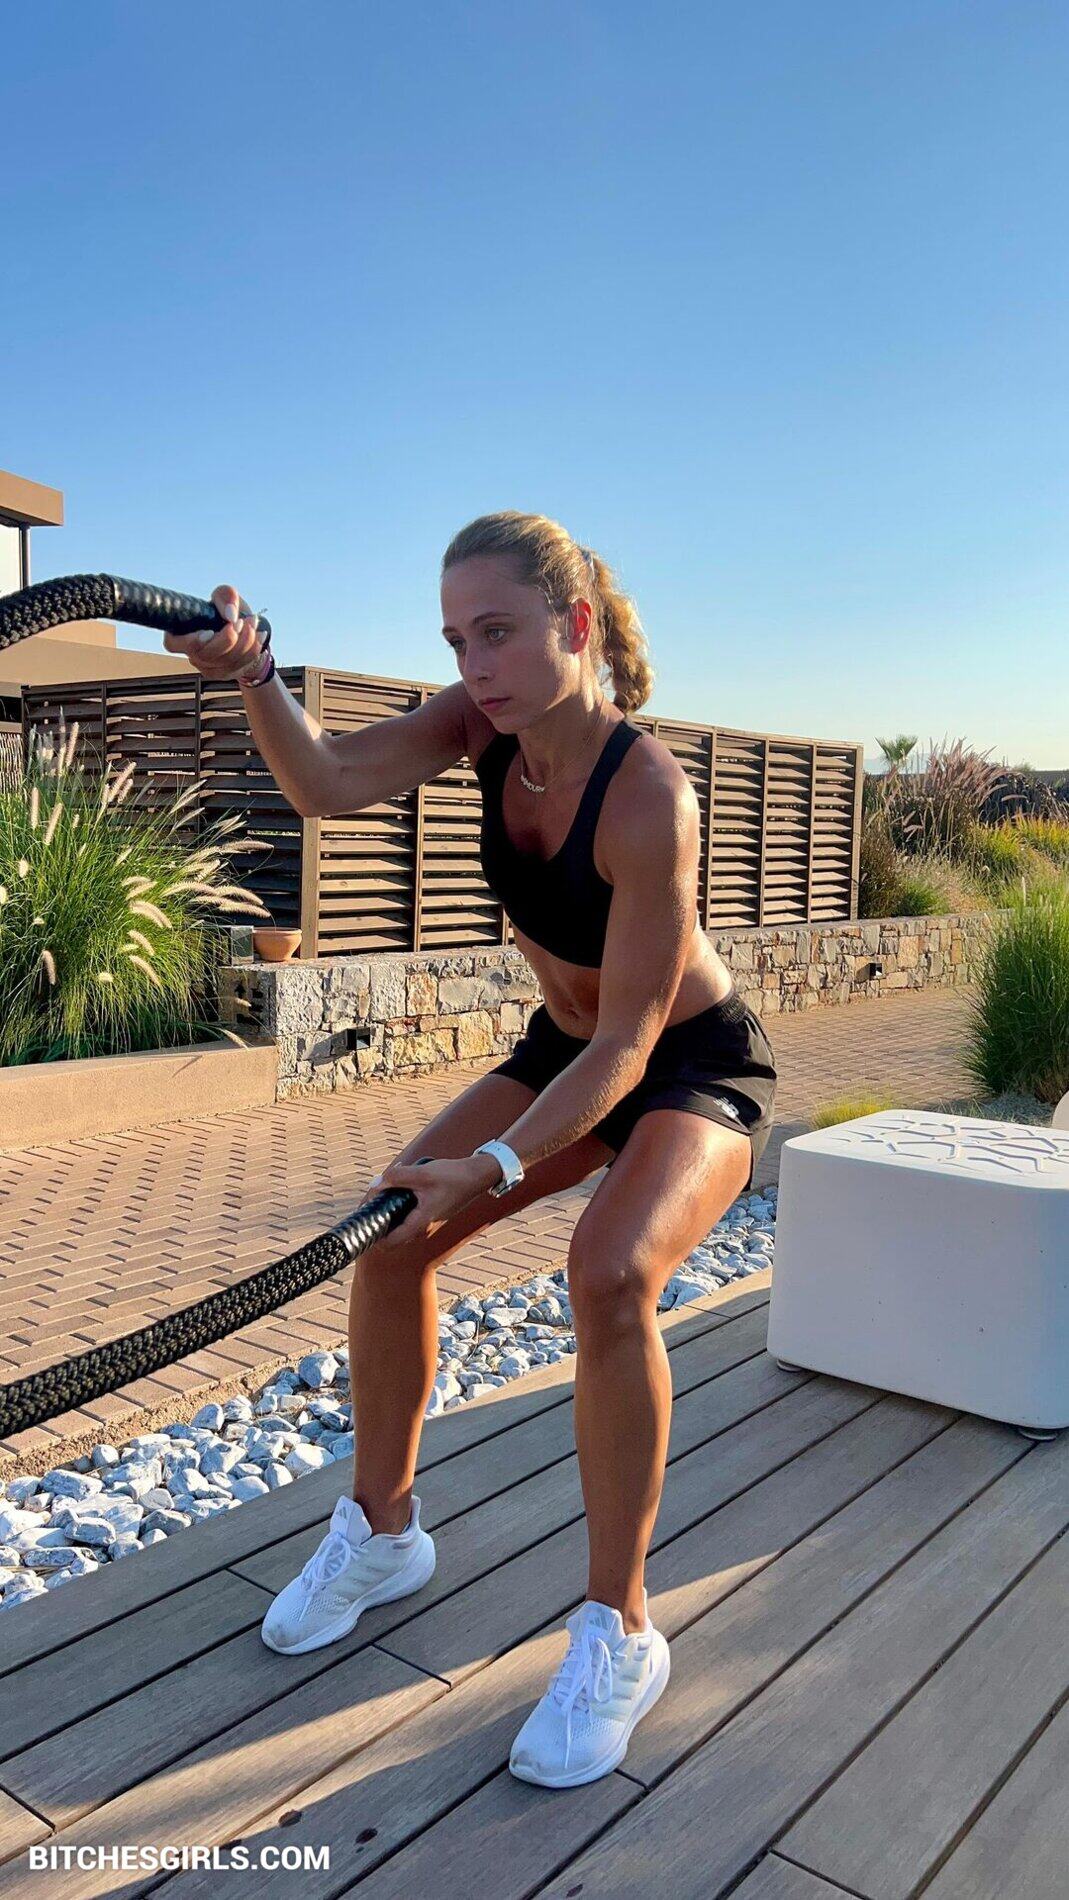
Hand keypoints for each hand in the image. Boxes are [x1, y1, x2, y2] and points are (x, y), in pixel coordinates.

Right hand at [163, 583, 264, 681]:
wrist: (243, 629)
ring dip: (245, 640)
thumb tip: (230, 615)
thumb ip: (225, 596)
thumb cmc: (226, 612)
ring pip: (226, 661)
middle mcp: (192, 654)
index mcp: (181, 634)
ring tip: (251, 622)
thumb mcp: (224, 596)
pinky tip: (259, 634)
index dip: (192, 642)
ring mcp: (208, 667)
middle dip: (227, 639)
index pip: (174, 644)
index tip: (210, 632)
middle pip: (206, 655)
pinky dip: (254, 647)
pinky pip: (242, 664)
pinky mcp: (225, 674)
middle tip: (239, 622)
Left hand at [367, 1155, 497, 1254]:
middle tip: (371, 1205)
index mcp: (420, 1223)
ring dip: (390, 1213)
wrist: (476, 1175)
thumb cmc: (452, 1177)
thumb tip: (376, 1184)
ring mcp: (428, 1221)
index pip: (390, 1243)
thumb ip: (397, 1177)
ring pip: (401, 1225)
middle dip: (380, 1223)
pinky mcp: (431, 1213)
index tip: (364, 1225)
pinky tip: (400, 1188)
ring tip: (383, 1194)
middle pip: (394, 1235)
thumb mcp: (422, 1173)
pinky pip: (410, 1216)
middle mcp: (424, 1227)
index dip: (374, 1238)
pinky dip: (401, 1207)